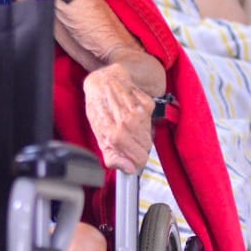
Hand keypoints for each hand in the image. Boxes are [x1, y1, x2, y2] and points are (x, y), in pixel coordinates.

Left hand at [83, 57, 161, 173]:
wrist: (104, 81)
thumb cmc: (99, 107)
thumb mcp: (99, 136)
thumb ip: (113, 156)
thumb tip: (128, 168)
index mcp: (116, 136)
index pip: (139, 160)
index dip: (136, 162)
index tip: (132, 161)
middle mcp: (130, 125)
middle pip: (146, 149)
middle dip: (138, 147)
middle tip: (126, 140)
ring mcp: (141, 114)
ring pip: (149, 136)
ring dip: (140, 133)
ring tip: (127, 123)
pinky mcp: (148, 104)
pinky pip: (151, 121)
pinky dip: (143, 120)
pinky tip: (132, 112)